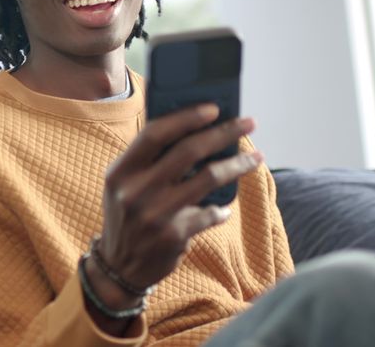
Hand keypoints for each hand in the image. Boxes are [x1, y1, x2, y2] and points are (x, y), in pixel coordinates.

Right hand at [85, 104, 262, 318]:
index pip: (155, 134)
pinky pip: (209, 214)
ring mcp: (155, 214)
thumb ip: (147, 160)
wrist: (118, 266)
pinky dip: (220, 209)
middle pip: (188, 151)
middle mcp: (136, 190)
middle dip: (224, 133)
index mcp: (121, 171)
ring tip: (256, 158)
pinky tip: (223, 208)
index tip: (214, 108)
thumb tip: (193, 130)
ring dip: (237, 165)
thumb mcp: (123, 184)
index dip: (186, 118)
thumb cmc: (127, 214)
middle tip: (248, 124)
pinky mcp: (173, 236)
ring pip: (207, 178)